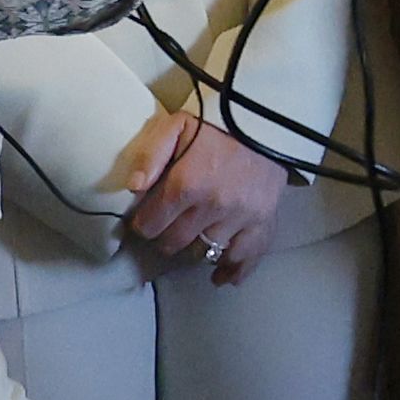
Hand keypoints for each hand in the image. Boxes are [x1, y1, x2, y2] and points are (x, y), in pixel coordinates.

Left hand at [122, 117, 292, 281]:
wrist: (266, 122)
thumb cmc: (216, 124)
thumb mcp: (175, 125)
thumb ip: (151, 154)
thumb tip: (133, 187)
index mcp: (186, 185)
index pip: (150, 225)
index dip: (143, 224)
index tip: (146, 220)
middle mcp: (212, 208)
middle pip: (174, 243)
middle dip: (165, 238)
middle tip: (167, 228)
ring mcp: (239, 219)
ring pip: (205, 253)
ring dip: (194, 250)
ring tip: (192, 241)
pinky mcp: (263, 223)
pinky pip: (245, 258)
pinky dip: (232, 270)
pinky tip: (222, 277)